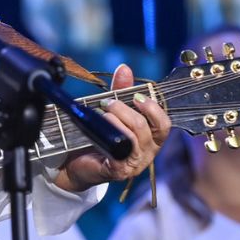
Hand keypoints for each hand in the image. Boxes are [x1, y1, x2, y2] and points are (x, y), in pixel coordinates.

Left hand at [54, 64, 170, 191]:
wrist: (75, 162)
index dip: (153, 108)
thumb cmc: (99, 136)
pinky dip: (110, 135)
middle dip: (125, 110)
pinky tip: (98, 130)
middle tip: (107, 103)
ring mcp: (134, 164)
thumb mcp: (113, 111)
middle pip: (146, 128)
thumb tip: (124, 68)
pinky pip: (120, 151)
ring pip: (133, 137)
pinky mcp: (119, 171)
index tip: (136, 96)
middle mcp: (147, 153)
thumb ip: (121, 91)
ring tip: (100, 115)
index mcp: (151, 138)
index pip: (164, 124)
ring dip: (115, 120)